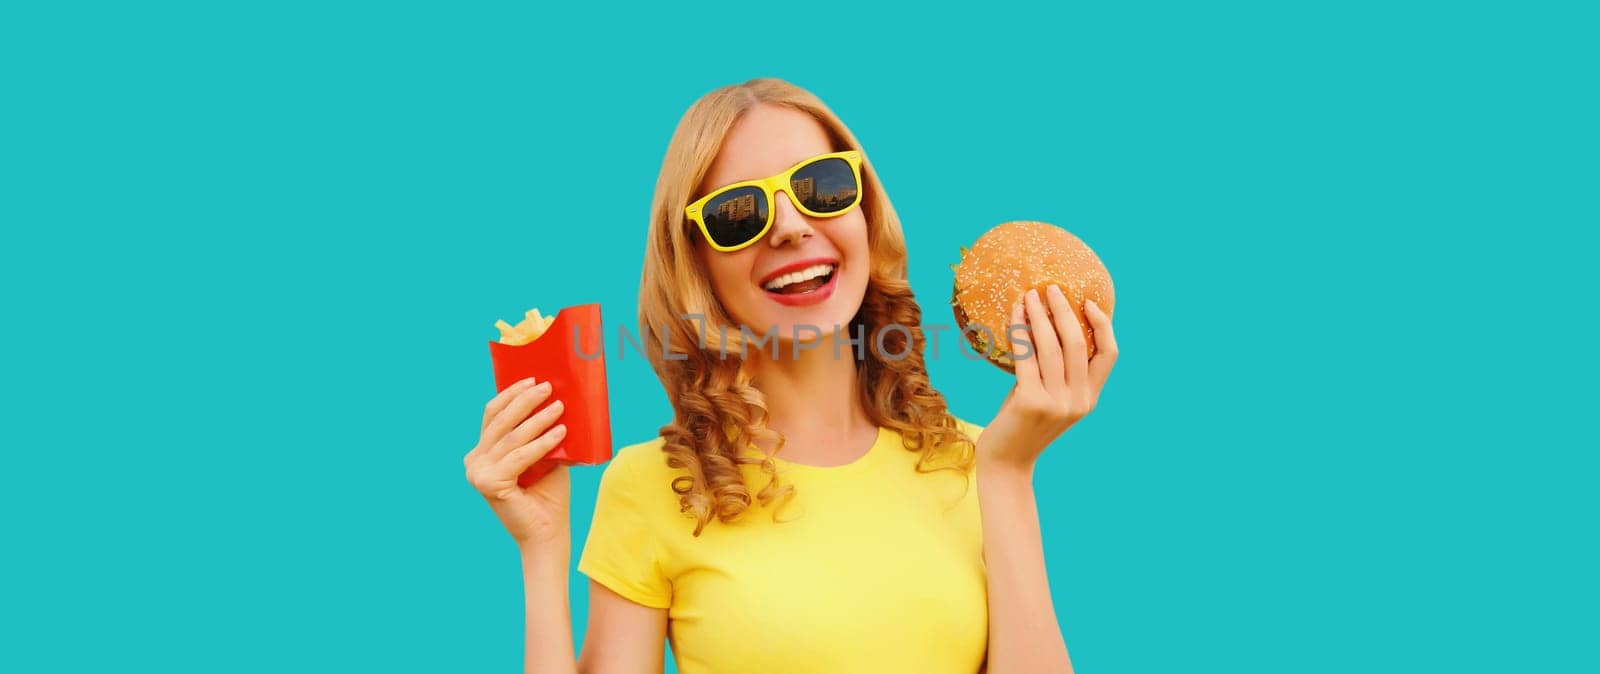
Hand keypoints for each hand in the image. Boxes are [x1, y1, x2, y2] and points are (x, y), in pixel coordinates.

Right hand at [463, 377, 571, 549]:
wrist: (547, 533)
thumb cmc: (548, 495)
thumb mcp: (544, 455)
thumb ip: (539, 433)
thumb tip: (556, 399)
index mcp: (481, 454)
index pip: (492, 415)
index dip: (510, 394)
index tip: (532, 379)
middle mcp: (474, 463)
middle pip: (500, 421)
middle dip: (525, 401)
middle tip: (547, 387)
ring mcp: (478, 473)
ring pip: (512, 437)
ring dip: (538, 419)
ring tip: (560, 406)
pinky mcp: (489, 484)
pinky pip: (520, 456)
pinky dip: (542, 443)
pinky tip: (560, 432)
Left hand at [978, 284, 1118, 471]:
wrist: (1006, 462)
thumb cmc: (1022, 424)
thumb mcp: (1048, 397)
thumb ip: (1055, 372)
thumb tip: (1045, 324)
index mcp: (1089, 398)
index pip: (1109, 355)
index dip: (1103, 325)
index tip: (1088, 302)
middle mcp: (1079, 400)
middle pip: (1078, 343)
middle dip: (1064, 310)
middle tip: (1050, 288)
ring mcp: (1057, 403)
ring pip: (1051, 347)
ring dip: (1039, 315)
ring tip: (1028, 296)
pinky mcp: (1032, 402)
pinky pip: (1026, 357)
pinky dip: (1020, 331)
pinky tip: (1012, 315)